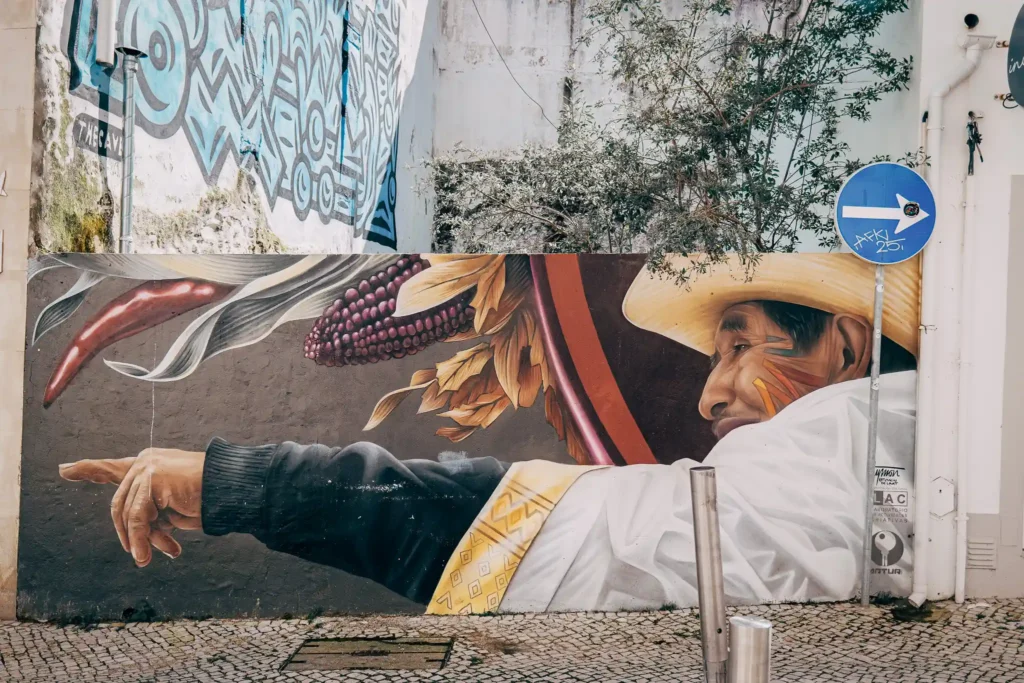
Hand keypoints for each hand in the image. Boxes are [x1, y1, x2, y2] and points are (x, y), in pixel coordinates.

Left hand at [59, 448, 204, 566]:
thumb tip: (137, 547)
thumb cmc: (208, 501)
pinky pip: (138, 516)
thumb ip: (152, 521)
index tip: (63, 469)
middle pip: (120, 505)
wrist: (232, 490)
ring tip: (146, 558)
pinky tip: (148, 554)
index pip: (113, 468)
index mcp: (150, 466)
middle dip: (130, 533)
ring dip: (138, 540)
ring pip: (129, 514)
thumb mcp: (172, 513)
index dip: (88, 470)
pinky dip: (142, 538)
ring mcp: (148, 468)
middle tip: (142, 555)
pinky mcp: (153, 478)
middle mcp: (145, 463)